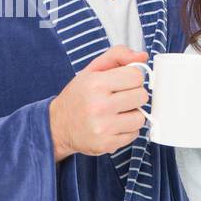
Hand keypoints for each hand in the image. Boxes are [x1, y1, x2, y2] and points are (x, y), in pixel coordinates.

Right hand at [49, 45, 149, 160]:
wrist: (58, 126)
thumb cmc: (78, 96)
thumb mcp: (92, 70)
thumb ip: (117, 56)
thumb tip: (143, 56)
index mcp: (95, 83)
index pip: (136, 76)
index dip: (132, 78)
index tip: (123, 83)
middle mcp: (99, 105)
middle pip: (141, 96)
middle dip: (134, 96)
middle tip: (120, 98)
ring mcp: (103, 127)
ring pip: (140, 117)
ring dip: (132, 114)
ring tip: (117, 113)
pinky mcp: (107, 144)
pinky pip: (134, 134)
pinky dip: (127, 130)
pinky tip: (113, 125)